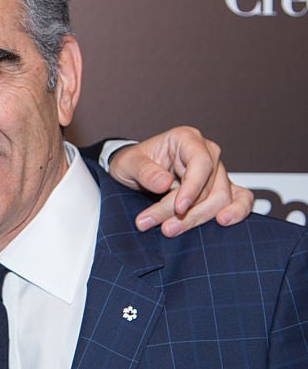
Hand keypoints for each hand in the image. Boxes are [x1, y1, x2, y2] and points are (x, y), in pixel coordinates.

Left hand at [107, 126, 253, 236]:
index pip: (201, 164)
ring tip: (171, 229)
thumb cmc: (133, 162)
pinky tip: (223, 222)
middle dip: (187, 211)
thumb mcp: (128, 163)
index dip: (192, 188)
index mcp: (186, 139)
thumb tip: (164, 183)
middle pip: (210, 187)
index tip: (178, 208)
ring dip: (198, 218)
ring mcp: (215, 171)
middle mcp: (206, 153)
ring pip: (221, 198)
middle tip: (164, 227)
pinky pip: (239, 198)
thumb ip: (144, 171)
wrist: (133, 170)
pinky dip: (237, 211)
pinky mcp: (219, 188)